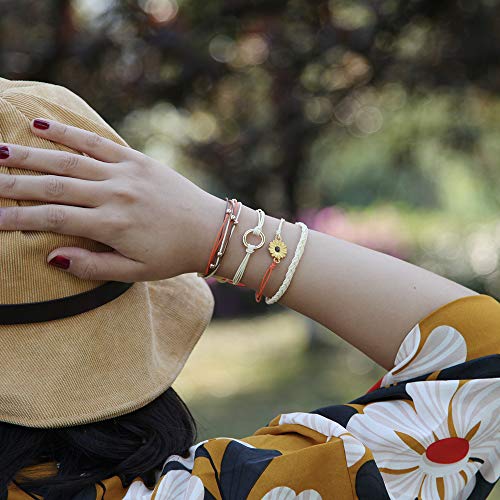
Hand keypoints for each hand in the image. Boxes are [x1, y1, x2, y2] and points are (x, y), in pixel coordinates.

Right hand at [0, 118, 222, 281]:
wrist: (211, 230)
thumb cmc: (173, 255)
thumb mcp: (135, 272)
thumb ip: (93, 266)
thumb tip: (52, 257)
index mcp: (112, 226)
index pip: (52, 218)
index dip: (16, 218)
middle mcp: (114, 195)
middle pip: (53, 186)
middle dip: (14, 184)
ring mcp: (126, 173)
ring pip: (69, 161)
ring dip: (32, 155)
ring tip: (0, 152)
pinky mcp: (137, 159)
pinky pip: (98, 143)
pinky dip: (70, 133)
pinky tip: (42, 124)